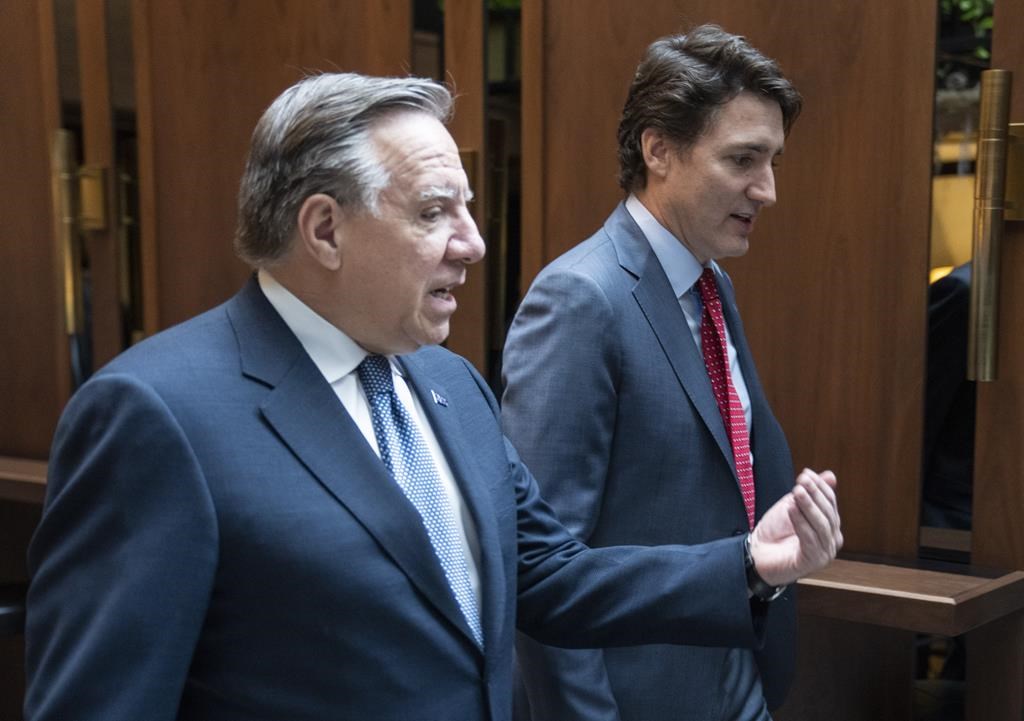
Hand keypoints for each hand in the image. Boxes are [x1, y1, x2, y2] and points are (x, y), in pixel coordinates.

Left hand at [748, 468, 841, 586]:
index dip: (820, 487)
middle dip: (814, 494)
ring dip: (808, 506)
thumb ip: (810, 492)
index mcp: (830, 526)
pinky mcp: (813, 562)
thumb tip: (830, 475)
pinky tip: (792, 509)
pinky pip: (810, 540)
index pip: (830, 503)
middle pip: (828, 514)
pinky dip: (801, 523)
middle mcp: (832, 540)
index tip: (806, 473)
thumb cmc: (775, 532)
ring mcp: (824, 553)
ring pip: (821, 526)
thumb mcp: (792, 505)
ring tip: (797, 492)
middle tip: (802, 481)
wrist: (756, 554)